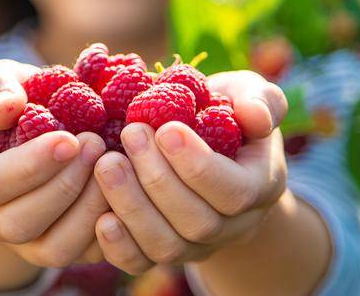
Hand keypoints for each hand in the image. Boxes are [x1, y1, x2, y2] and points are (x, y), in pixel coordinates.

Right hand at [0, 59, 109, 268]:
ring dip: (88, 211)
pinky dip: (110, 229)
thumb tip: (7, 107)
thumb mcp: (1, 82)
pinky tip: (125, 191)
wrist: (34, 137)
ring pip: (52, 250)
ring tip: (113, 167)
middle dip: (63, 187)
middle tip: (97, 145)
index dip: (30, 166)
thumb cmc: (18, 104)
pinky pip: (83, 256)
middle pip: (17, 224)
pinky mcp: (58, 251)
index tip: (69, 138)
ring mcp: (21, 242)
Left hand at [91, 71, 289, 274]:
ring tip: (106, 165)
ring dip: (132, 207)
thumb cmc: (223, 113)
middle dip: (158, 179)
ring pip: (166, 245)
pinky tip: (100, 217)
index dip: (198, 165)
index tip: (165, 128)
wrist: (201, 147)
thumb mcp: (247, 96)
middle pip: (197, 222)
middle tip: (129, 134)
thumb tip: (254, 116)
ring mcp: (194, 245)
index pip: (233, 191)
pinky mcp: (158, 252)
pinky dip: (118, 245)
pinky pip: (138, 262)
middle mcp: (231, 226)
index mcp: (259, 187)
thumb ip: (259, 100)